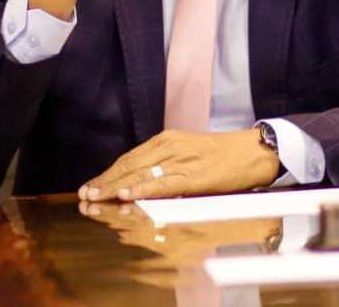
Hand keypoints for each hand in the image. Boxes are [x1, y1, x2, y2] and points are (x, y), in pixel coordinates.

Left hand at [78, 129, 280, 201]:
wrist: (254, 152)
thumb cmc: (223, 156)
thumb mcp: (189, 155)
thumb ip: (166, 167)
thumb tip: (141, 185)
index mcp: (167, 140)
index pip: (130, 158)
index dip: (108, 174)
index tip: (90, 186)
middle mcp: (170, 146)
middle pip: (130, 166)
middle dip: (106, 182)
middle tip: (84, 196)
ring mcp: (182, 159)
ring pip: (141, 174)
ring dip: (116, 188)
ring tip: (96, 198)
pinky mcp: (195, 175)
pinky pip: (163, 183)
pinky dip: (144, 190)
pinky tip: (128, 196)